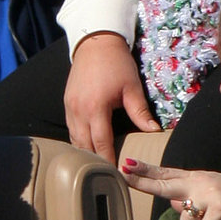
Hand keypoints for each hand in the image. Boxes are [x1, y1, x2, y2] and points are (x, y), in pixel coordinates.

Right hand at [65, 31, 158, 163]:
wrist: (96, 42)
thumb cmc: (117, 64)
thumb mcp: (132, 87)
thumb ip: (140, 112)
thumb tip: (153, 132)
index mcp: (96, 108)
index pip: (102, 144)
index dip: (108, 161)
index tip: (116, 176)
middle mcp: (79, 111)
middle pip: (84, 146)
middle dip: (95, 162)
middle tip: (107, 177)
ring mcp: (69, 108)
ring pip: (75, 139)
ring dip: (85, 153)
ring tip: (97, 168)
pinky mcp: (66, 104)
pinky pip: (71, 129)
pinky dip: (78, 141)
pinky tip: (88, 148)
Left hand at [121, 159, 220, 219]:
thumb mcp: (212, 191)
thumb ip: (192, 197)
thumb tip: (174, 206)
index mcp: (197, 177)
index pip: (167, 173)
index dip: (146, 170)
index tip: (125, 164)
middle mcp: (201, 182)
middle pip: (166, 184)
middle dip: (144, 181)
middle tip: (123, 172)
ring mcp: (211, 195)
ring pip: (185, 217)